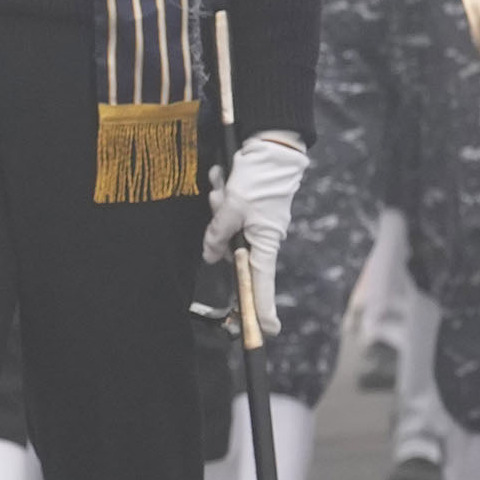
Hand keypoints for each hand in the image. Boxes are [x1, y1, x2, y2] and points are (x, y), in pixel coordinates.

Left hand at [201, 129, 308, 310]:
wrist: (271, 147)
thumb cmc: (258, 177)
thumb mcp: (233, 206)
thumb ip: (218, 234)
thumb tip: (209, 256)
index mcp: (265, 244)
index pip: (262, 286)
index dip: (261, 311)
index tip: (264, 333)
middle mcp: (261, 239)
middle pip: (232, 255)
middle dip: (218, 233)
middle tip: (223, 204)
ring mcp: (252, 226)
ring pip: (222, 229)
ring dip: (218, 207)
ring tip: (225, 186)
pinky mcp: (244, 211)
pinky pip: (223, 212)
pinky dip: (220, 196)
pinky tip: (225, 179)